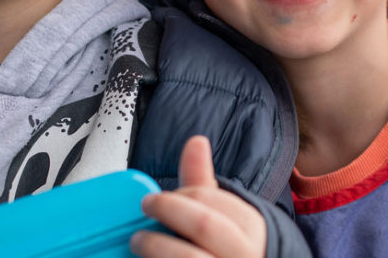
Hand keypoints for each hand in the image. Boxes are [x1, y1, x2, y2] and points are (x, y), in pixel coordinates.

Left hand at [130, 135, 266, 257]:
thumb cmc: (232, 246)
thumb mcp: (224, 214)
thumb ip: (203, 182)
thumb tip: (196, 140)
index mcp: (250, 226)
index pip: (209, 199)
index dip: (178, 196)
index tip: (160, 197)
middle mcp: (243, 253)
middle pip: (202, 225)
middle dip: (167, 212)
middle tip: (145, 209)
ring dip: (156, 246)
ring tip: (138, 240)